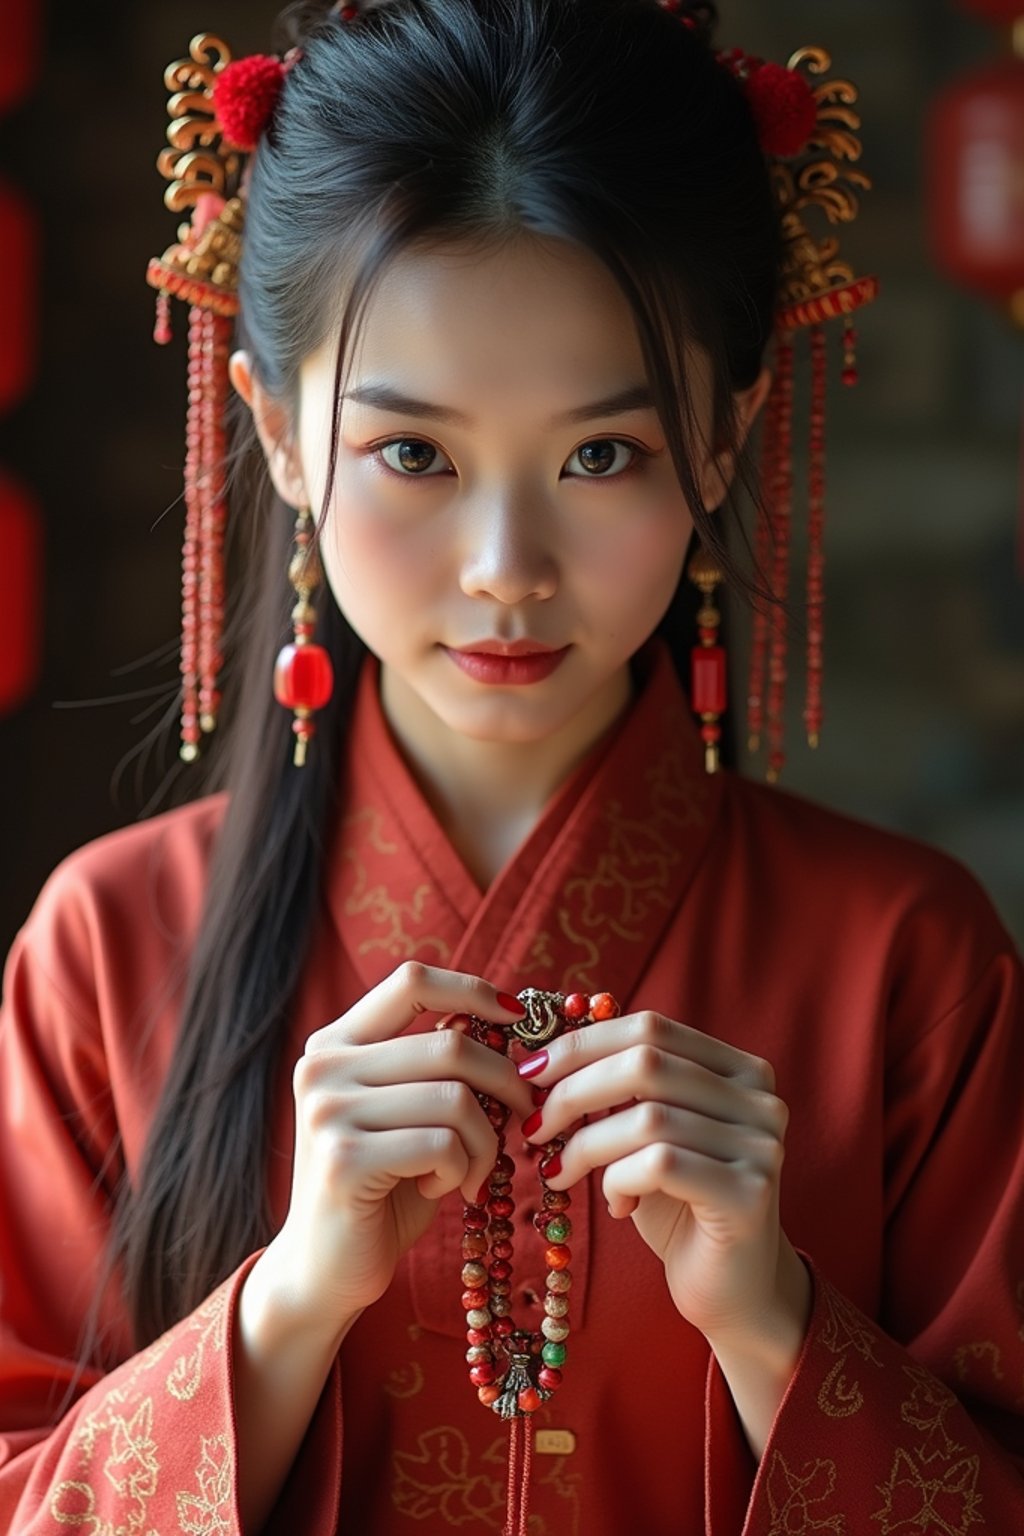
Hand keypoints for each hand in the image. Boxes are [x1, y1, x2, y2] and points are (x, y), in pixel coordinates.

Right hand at [265, 963, 533, 1336]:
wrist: (325, 1270)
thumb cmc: (383, 1186)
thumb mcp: (406, 1112)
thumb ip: (435, 1067)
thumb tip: (507, 1023)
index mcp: (335, 1043)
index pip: (412, 982)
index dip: (474, 990)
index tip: (517, 1018)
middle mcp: (323, 1068)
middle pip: (451, 1045)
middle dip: (506, 1083)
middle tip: (521, 1119)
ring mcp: (329, 1112)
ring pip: (456, 1099)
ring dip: (485, 1142)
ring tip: (471, 1170)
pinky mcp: (344, 1159)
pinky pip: (444, 1145)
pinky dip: (464, 1170)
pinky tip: (443, 1189)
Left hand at [522, 1010, 800, 1345]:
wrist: (734, 1291)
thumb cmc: (680, 1205)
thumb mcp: (649, 1135)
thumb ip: (620, 1089)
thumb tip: (544, 1051)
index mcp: (738, 1069)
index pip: (650, 1027)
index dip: (582, 1044)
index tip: (530, 1073)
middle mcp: (759, 1098)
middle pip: (646, 1062)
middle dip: (573, 1090)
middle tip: (532, 1126)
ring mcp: (760, 1144)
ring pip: (648, 1117)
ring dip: (586, 1144)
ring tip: (561, 1172)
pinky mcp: (749, 1194)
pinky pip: (660, 1165)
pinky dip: (617, 1180)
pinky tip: (615, 1206)